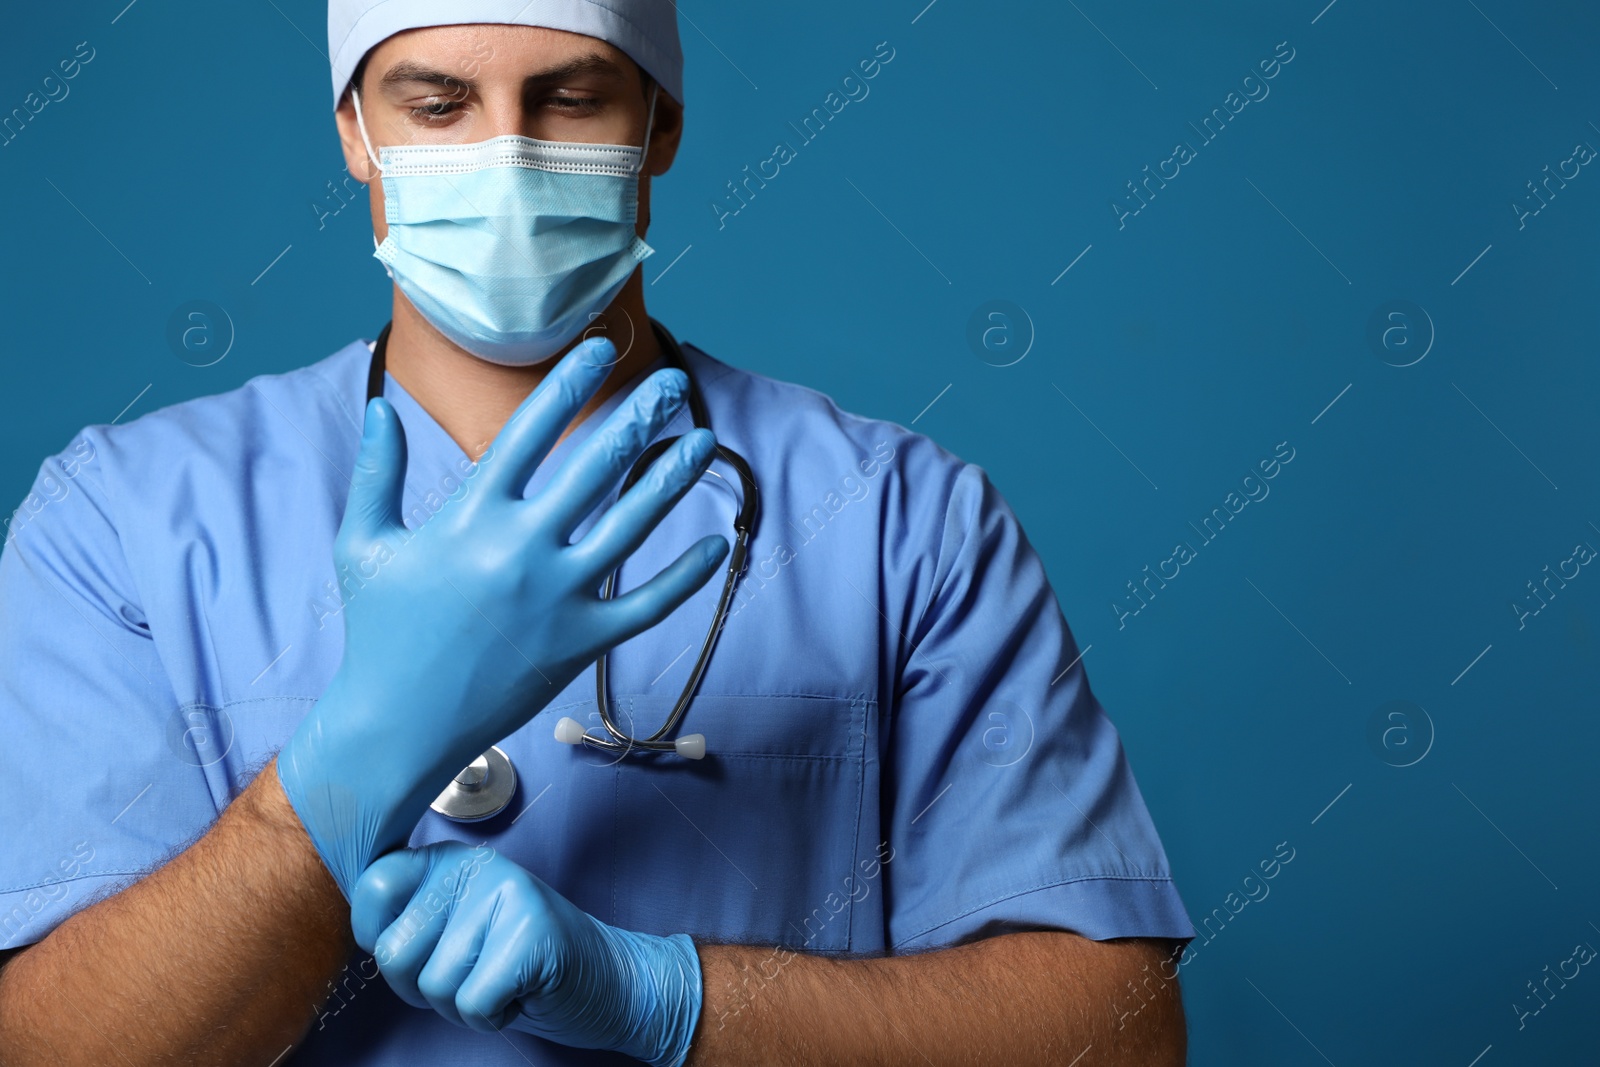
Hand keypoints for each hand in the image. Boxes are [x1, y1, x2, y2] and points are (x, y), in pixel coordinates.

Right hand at [277, 336, 728, 894]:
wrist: (398, 724)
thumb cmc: (379, 632)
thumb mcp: (364, 544)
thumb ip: (376, 472)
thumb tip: (379, 406)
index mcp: (471, 516)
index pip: (531, 430)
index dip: (572, 383)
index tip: (604, 349)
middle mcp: (521, 548)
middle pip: (596, 466)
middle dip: (640, 417)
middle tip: (674, 384)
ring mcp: (558, 597)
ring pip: (633, 525)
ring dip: (673, 478)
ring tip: (703, 441)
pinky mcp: (583, 645)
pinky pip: (649, 604)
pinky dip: (687, 575)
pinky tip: (716, 544)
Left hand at [352, 842, 701, 1066]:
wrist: (609, 980)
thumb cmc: (521, 966)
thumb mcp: (455, 932)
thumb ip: (409, 920)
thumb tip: (361, 927)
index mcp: (450, 860)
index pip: (374, 884)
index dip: (383, 938)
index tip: (428, 947)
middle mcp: (477, 866)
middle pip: (395, 952)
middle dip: (425, 987)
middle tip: (475, 972)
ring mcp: (507, 894)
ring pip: (434, 985)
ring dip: (464, 1004)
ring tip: (503, 979)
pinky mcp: (532, 933)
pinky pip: (472, 1003)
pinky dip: (493, 1017)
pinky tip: (521, 992)